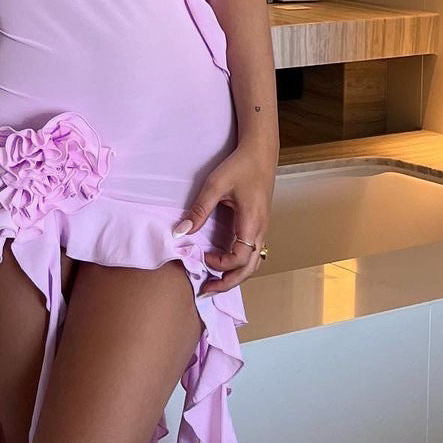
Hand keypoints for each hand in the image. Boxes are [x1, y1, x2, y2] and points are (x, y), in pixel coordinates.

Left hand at [173, 141, 274, 296]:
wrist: (261, 152)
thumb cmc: (239, 166)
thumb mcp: (215, 185)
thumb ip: (199, 210)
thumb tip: (180, 233)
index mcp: (252, 222)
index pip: (241, 258)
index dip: (221, 264)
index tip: (203, 258)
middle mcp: (261, 229)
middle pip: (250, 268)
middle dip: (229, 282)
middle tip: (206, 290)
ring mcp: (263, 228)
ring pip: (253, 262)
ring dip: (235, 275)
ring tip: (215, 281)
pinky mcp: (259, 224)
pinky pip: (252, 251)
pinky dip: (239, 263)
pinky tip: (224, 262)